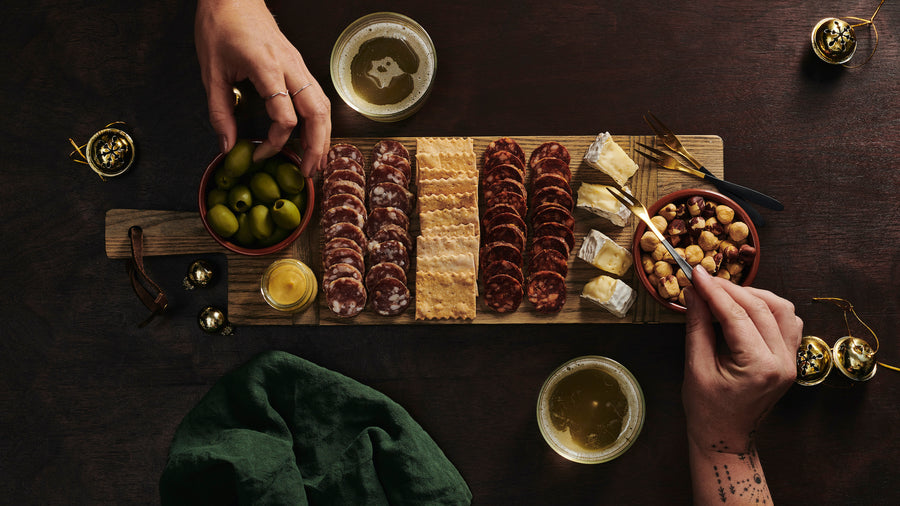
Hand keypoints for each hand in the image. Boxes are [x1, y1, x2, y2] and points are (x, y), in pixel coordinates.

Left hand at [195, 0, 330, 175]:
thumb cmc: (219, 27)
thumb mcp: (210, 72)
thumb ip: (219, 112)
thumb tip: (227, 147)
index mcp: (267, 67)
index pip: (285, 116)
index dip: (275, 143)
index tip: (259, 155)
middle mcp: (291, 66)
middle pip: (317, 113)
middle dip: (316, 146)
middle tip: (309, 172)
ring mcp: (299, 64)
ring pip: (323, 105)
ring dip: (323, 135)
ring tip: (317, 160)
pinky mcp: (300, 65)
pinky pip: (318, 96)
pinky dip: (320, 120)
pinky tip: (315, 135)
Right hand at [681, 267, 801, 453]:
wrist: (726, 437)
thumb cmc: (707, 410)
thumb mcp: (695, 366)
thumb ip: (697, 325)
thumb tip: (694, 292)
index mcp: (759, 367)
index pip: (736, 315)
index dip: (713, 291)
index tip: (696, 274)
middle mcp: (783, 362)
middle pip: (760, 307)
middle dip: (729, 289)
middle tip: (703, 280)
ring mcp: (791, 360)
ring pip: (781, 309)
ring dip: (753, 295)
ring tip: (724, 294)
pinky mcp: (791, 359)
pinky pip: (788, 321)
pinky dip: (768, 308)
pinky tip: (746, 308)